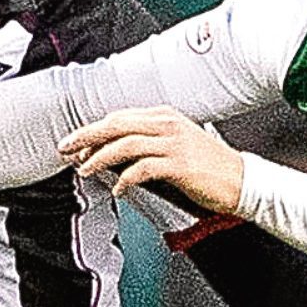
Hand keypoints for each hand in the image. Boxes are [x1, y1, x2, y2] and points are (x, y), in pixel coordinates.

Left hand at [58, 106, 243, 212]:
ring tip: (85, 170)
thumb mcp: (175, 147)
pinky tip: (117, 189)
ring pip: (124, 144)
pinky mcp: (179, 164)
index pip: (119, 117)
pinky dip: (125, 179)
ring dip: (99, 157)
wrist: (241, 181)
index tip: (75, 143)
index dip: (93, 130)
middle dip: (86, 137)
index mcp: (164, 116)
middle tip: (66, 149)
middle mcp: (167, 124)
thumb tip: (112, 156)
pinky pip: (142, 168)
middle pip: (115, 124)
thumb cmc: (208, 168)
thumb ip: (147, 146)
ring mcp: (173, 143)